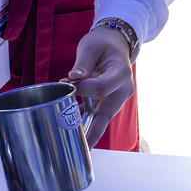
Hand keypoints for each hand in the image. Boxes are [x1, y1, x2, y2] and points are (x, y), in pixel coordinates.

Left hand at [65, 27, 133, 145]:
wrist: (115, 44)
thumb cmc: (103, 44)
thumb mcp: (91, 47)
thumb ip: (83, 63)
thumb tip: (73, 77)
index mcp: (120, 73)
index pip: (101, 87)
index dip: (83, 89)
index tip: (68, 83)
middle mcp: (122, 89)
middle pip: (106, 114)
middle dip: (94, 131)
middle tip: (82, 146)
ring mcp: (116, 98)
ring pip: (102, 118)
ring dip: (88, 129)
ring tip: (74, 144)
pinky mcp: (108, 101)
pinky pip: (97, 113)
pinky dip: (84, 120)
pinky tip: (70, 128)